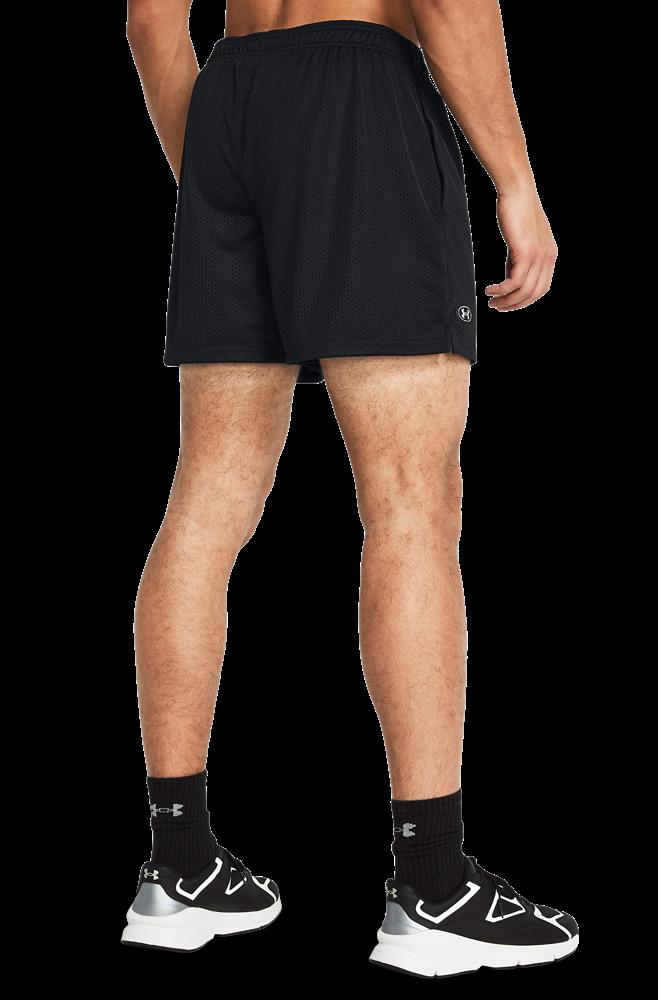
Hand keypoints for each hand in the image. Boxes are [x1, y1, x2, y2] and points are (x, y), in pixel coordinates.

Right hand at [485, 186, 557, 310]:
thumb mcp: (521, 240)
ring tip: (491, 301)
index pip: (541, 289)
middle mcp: (547, 258)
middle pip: (533, 294)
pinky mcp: (525, 253)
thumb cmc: (517, 210)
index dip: (524, 301)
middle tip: (497, 306)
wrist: (517, 191)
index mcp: (549, 255)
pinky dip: (501, 290)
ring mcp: (538, 256)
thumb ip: (518, 260)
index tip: (508, 303)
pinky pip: (514, 282)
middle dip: (514, 305)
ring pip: (523, 291)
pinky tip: (490, 290)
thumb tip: (510, 278)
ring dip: (506, 300)